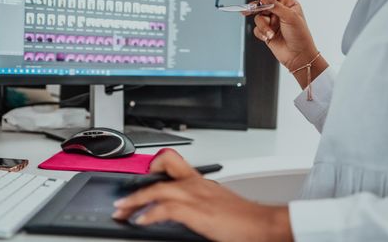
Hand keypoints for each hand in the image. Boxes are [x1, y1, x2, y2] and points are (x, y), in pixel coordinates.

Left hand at [112, 150, 292, 241]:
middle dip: (137, 183)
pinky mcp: (198, 212)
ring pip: (158, 189)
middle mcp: (196, 184)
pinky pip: (166, 209)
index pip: (171, 163)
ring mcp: (196, 197)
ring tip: (123, 210)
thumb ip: (197, 203)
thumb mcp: (216, 204)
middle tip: (123, 198)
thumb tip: (179, 212)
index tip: (137, 177)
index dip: (151, 166)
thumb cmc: (243, 218)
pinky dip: (150, 214)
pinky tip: (141, 221)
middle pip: (161, 170)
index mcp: (200, 181)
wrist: (264, 225)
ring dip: (136, 200)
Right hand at [246, 0, 327, 86]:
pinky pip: (257, 29)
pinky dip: (261, 33)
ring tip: (270, 33)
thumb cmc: (300, 35)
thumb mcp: (288, 16)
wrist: (299, 56)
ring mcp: (272, 22)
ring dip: (263, 26)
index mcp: (287, 3)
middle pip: (261, 3)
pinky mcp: (266, 32)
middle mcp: (279, 11)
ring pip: (258, 17)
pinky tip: (268, 37)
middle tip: (250, 10)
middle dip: (256, 8)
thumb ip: (273, 4)